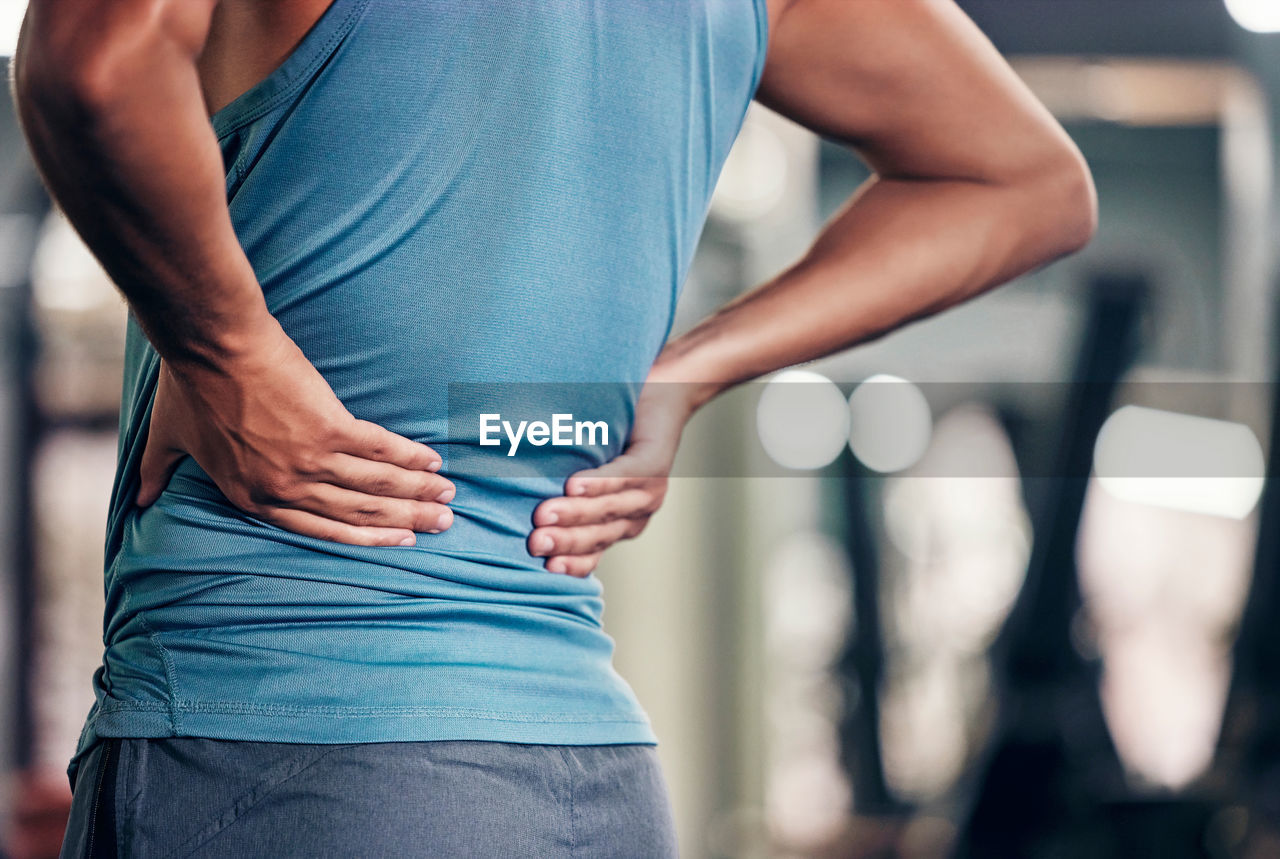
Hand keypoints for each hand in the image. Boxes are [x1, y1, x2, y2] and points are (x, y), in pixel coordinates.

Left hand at [136, 318, 454, 546]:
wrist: (211, 344)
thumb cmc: (189, 386)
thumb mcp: (168, 438)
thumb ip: (157, 474)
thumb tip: (137, 501)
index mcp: (253, 497)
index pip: (320, 528)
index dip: (365, 537)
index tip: (398, 539)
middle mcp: (285, 486)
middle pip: (357, 512)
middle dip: (404, 520)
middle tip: (441, 523)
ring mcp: (309, 459)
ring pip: (374, 487)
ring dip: (416, 493)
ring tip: (448, 497)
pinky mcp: (329, 427)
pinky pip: (378, 449)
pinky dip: (408, 457)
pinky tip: (432, 462)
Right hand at [527, 377, 695, 575]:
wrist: (660, 396)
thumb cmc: (609, 437)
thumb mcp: (581, 472)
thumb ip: (557, 492)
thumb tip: (500, 502)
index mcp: (613, 527)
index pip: (591, 554)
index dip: (571, 564)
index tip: (544, 569)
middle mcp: (632, 517)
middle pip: (597, 535)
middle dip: (565, 540)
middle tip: (534, 542)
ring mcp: (647, 493)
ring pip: (609, 509)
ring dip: (576, 513)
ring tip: (545, 514)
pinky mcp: (655, 464)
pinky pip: (626, 476)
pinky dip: (601, 483)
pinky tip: (575, 484)